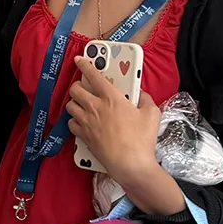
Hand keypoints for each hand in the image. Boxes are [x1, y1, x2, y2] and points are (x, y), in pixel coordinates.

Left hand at [64, 56, 161, 182]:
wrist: (130, 164)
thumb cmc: (142, 139)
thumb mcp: (152, 114)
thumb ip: (146, 99)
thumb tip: (141, 93)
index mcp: (111, 97)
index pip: (93, 75)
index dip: (84, 65)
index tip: (79, 59)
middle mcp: (95, 107)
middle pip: (75, 89)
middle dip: (77, 86)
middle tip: (84, 88)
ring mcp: (86, 122)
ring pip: (70, 106)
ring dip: (75, 103)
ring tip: (83, 105)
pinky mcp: (82, 136)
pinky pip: (71, 123)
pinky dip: (74, 121)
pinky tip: (82, 122)